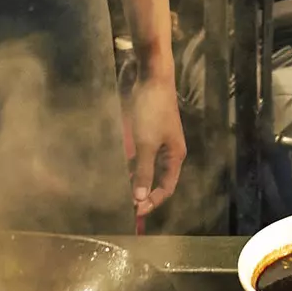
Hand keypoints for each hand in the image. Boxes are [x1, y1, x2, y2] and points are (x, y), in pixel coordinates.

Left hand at [123, 75, 185, 221]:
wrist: (151, 78)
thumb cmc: (152, 111)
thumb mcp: (146, 144)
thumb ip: (143, 171)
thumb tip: (139, 199)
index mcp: (175, 156)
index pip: (166, 187)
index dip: (152, 201)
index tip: (135, 212)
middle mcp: (168, 151)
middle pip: (157, 178)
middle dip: (142, 192)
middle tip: (124, 204)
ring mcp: (157, 140)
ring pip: (146, 166)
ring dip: (134, 177)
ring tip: (118, 189)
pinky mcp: (146, 131)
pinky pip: (138, 153)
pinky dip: (129, 162)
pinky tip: (116, 167)